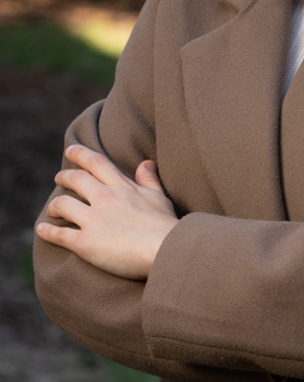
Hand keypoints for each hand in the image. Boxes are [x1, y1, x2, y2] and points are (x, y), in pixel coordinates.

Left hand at [36, 144, 178, 279]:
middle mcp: (104, 198)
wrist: (162, 249)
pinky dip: (48, 231)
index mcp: (121, 187)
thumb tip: (145, 163)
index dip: (81, 154)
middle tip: (58, 177)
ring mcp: (93, 220)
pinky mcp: (85, 243)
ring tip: (52, 208)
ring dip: (54, 205)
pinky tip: (42, 229)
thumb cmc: (164, 225)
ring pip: (63, 204)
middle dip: (64, 176)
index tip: (71, 150)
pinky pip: (59, 234)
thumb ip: (149, 180)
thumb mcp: (159, 197)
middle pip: (76, 179)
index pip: (97, 163)